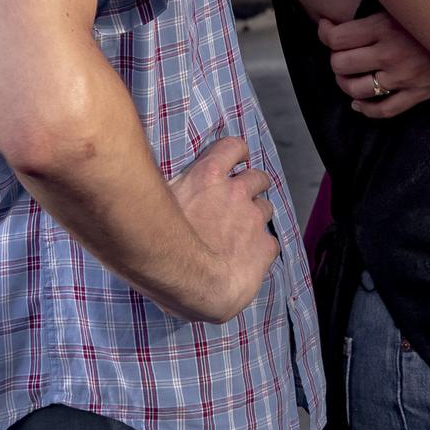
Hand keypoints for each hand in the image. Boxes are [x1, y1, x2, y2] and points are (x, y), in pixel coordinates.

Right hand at [169, 135, 277, 321]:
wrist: (189, 282)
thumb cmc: (160, 246)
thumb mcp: (159, 204)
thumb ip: (173, 190)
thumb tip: (159, 188)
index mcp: (208, 175)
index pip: (233, 147)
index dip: (238, 154)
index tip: (238, 161)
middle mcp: (235, 191)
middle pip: (257, 177)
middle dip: (251, 187)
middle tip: (240, 204)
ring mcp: (252, 218)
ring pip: (266, 208)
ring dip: (256, 217)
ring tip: (242, 235)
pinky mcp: (265, 245)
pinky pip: (270, 242)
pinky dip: (261, 249)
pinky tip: (248, 260)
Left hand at [319, 12, 429, 120]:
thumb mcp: (409, 2)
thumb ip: (383, 2)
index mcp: (384, 25)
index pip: (337, 37)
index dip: (325, 34)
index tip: (326, 29)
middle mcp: (390, 52)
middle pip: (341, 64)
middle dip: (335, 60)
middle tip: (340, 55)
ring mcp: (403, 77)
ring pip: (357, 90)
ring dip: (346, 86)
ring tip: (347, 78)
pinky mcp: (417, 94)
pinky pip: (383, 110)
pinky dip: (366, 109)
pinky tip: (360, 104)